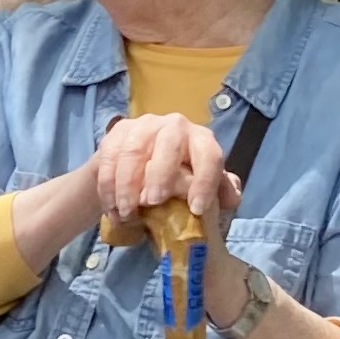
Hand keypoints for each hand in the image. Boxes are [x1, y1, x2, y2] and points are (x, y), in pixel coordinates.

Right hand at [88, 112, 239, 249]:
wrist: (139, 169)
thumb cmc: (177, 181)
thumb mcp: (201, 186)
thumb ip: (218, 191)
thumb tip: (231, 197)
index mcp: (201, 139)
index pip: (209, 156)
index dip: (205, 182)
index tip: (197, 208)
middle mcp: (174, 126)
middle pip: (169, 144)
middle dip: (160, 174)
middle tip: (153, 202)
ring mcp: (142, 126)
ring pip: (133, 151)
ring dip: (127, 185)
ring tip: (127, 212)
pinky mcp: (117, 133)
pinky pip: (109, 157)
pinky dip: (108, 185)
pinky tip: (112, 207)